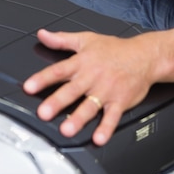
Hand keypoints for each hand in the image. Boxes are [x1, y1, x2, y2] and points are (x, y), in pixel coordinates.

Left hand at [23, 28, 156, 145]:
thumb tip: (42, 34)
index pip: (58, 70)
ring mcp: (106, 91)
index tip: (29, 87)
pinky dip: (106, 128)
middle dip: (57, 102)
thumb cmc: (114, 49)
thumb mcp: (86, 39)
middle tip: (44, 113)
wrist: (145, 56)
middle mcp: (92, 77)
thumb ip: (61, 40)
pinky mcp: (120, 101)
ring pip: (90, 106)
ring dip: (78, 118)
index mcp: (82, 63)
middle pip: (72, 91)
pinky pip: (112, 117)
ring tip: (67, 130)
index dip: (42, 79)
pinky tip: (99, 138)